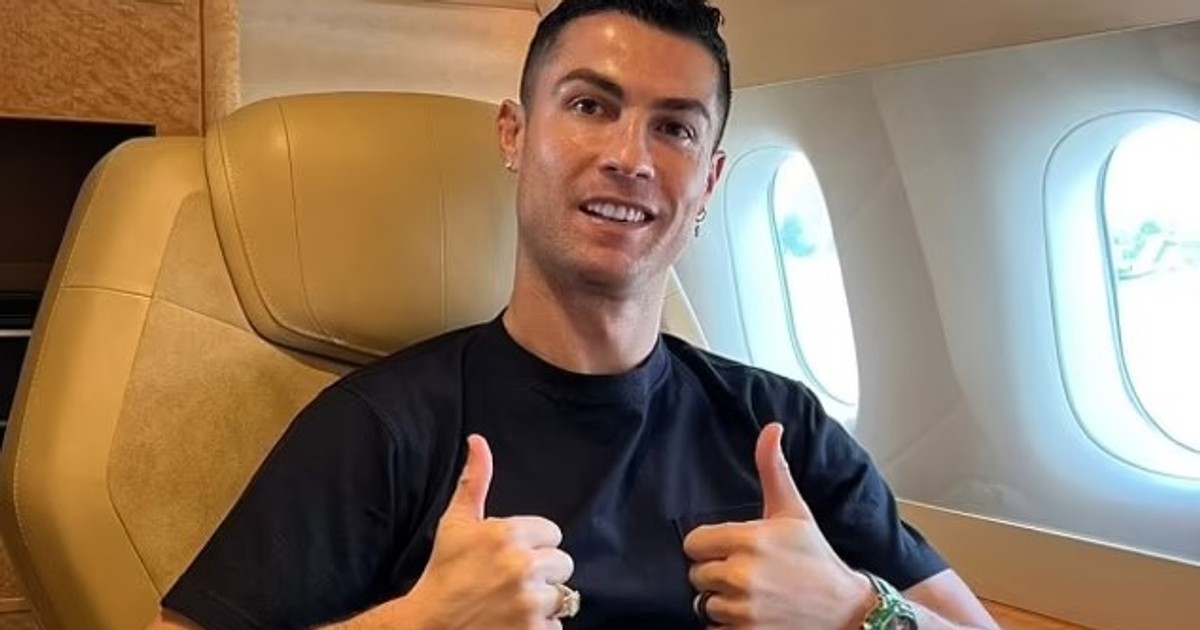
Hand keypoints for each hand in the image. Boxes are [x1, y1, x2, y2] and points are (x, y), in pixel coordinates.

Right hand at [403, 435, 575, 629]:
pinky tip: (512, 622)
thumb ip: (475, 480)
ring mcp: (530, 603)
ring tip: (511, 603)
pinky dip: (540, 627)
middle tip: (509, 582)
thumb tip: (478, 440)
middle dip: (541, 573)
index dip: (532, 545)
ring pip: (563, 596)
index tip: (507, 557)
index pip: (552, 533)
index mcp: (509, 535)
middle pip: (563, 564)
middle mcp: (523, 566)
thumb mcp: (456, 524)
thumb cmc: (443, 574)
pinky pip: (557, 626)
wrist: (429, 628)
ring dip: (542, 602)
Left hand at [683, 423, 873, 628]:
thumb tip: (771, 427)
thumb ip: (773, 469)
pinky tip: (751, 615)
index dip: (708, 545)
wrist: (845, 609)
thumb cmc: (815, 557)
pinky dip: (728, 625)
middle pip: (696, 574)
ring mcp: (744, 610)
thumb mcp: (794, 511)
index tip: (727, 548)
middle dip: (714, 573)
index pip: (693, 543)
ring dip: (721, 601)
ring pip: (704, 604)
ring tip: (750, 594)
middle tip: (743, 572)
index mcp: (750, 540)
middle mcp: (743, 575)